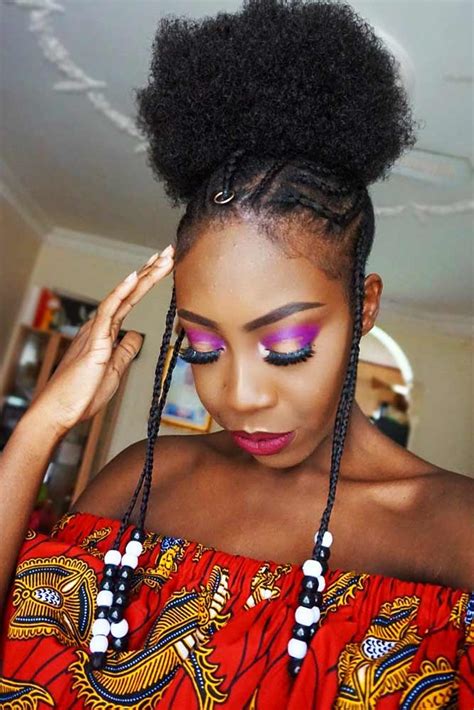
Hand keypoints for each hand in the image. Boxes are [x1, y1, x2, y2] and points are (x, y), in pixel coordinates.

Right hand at [31, 246, 174, 435]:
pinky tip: (134, 277)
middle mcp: (100, 326)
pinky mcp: (94, 341)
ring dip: (143, 275)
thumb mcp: (115, 370)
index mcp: (106, 332)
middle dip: (150, 271)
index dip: (147, 282)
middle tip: (169, 251)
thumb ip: (125, 350)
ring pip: (122, 296)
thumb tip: (136, 335)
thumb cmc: (83, 394)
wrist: (60, 412)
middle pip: (129, 292)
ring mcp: (96, 331)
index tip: (163, 265)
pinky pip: (108, 311)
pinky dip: (121, 292)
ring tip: (162, 257)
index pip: (130, 300)